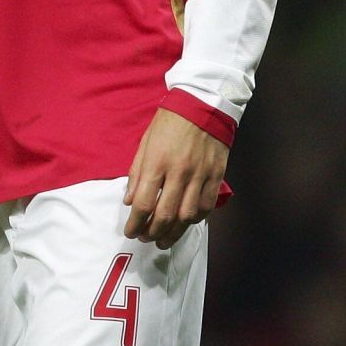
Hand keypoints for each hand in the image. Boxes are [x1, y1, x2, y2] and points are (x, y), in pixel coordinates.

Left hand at [123, 108, 227, 247]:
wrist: (202, 105)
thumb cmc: (169, 122)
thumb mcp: (145, 143)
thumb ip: (137, 173)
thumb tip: (129, 200)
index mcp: (157, 162)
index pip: (143, 202)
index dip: (135, 222)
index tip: (130, 231)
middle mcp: (179, 172)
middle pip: (165, 214)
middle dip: (152, 232)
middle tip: (145, 239)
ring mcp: (200, 175)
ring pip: (187, 216)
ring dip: (174, 233)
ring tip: (163, 239)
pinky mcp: (216, 176)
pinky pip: (207, 206)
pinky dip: (195, 220)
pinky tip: (185, 224)